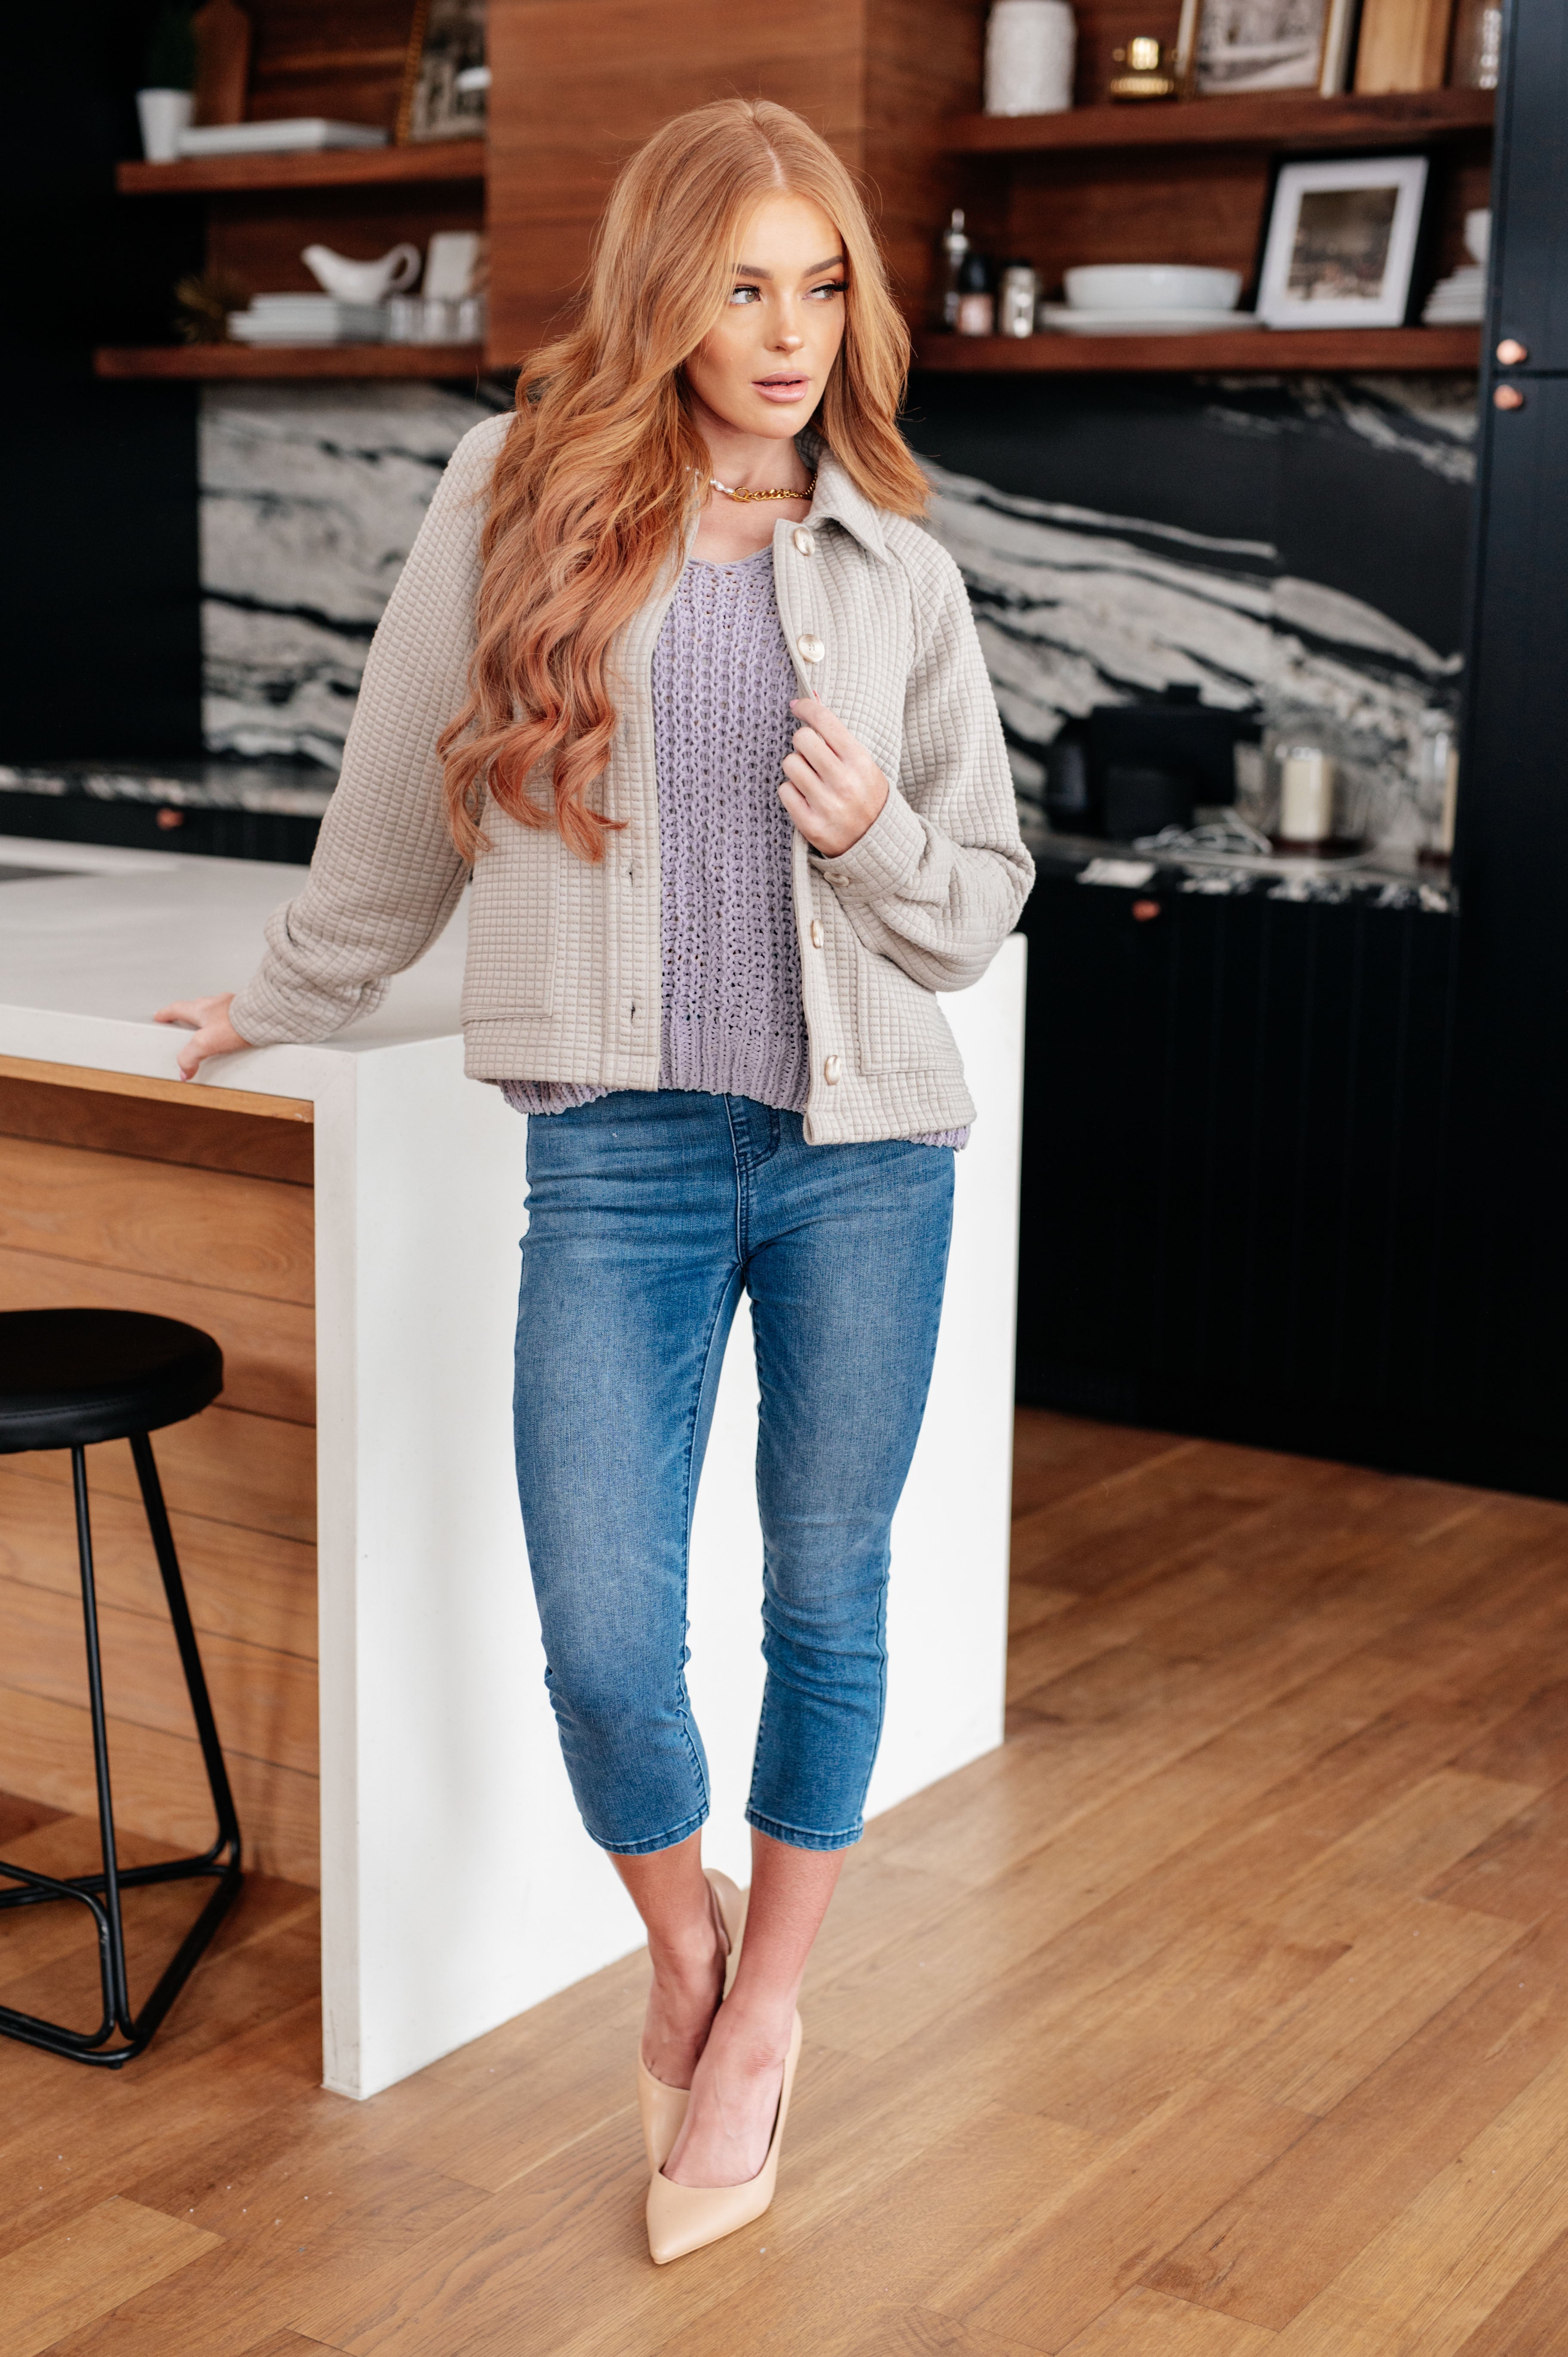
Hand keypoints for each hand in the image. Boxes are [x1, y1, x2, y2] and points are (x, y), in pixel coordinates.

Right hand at [155, 993, 249, 1079]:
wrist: (265, 1017)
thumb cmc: (237, 1023)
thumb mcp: (205, 1043)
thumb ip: (190, 1057)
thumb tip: (184, 1070)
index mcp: (201, 1008)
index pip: (176, 1009)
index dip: (166, 1014)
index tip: (159, 1016)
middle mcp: (216, 1003)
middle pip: (195, 1007)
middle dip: (188, 1016)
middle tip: (185, 1024)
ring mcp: (232, 1005)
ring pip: (215, 1011)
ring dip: (210, 1019)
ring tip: (211, 1033)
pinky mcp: (247, 1012)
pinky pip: (233, 1016)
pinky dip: (229, 1023)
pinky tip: (234, 1033)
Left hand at [780, 697, 888, 857]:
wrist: (877, 844)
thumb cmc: (866, 796)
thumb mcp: (864, 765)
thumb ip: (839, 738)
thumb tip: (809, 700)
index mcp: (860, 762)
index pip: (825, 721)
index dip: (807, 708)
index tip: (798, 706)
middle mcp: (844, 782)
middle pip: (802, 739)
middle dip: (803, 742)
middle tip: (811, 754)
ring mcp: (826, 805)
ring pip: (790, 763)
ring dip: (796, 767)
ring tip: (811, 779)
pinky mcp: (811, 825)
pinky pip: (784, 790)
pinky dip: (791, 791)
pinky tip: (806, 797)